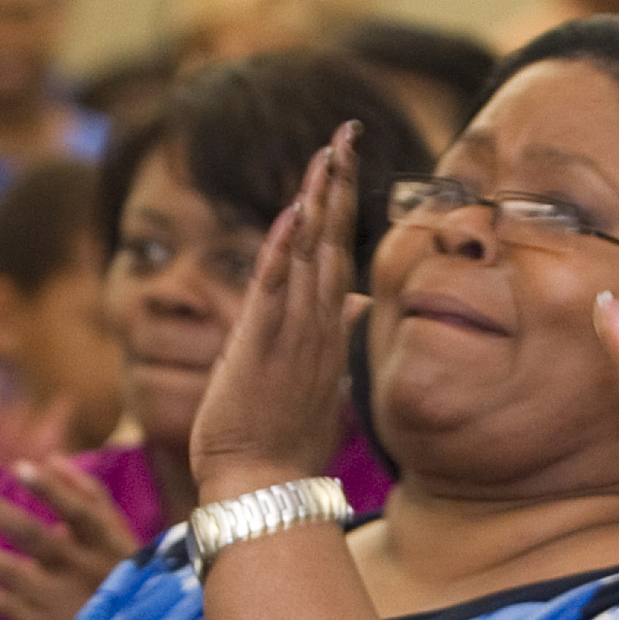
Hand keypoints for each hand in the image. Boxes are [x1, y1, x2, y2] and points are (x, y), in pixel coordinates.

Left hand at [0, 459, 138, 619]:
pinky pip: (10, 612)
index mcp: (113, 548)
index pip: (83, 512)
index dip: (52, 490)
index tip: (20, 468)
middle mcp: (90, 574)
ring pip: (15, 573)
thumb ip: (92, 498)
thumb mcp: (122, 543)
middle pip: (34, 535)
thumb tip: (53, 458)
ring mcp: (68, 606)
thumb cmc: (124, 587)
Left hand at [188, 122, 359, 498]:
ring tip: (328, 151)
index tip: (345, 160)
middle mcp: (317, 328)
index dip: (342, 205)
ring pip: (312, 256)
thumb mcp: (313, 380)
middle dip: (339, 185)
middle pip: (334, 242)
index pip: (338, 255)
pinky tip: (293, 211)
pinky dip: (284, 249)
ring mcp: (293, 338)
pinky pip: (276, 289)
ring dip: (319, 202)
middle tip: (346, 132)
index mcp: (326, 333)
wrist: (262, 487)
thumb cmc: (281, 442)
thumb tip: (357, 303)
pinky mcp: (262, 349)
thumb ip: (332, 335)